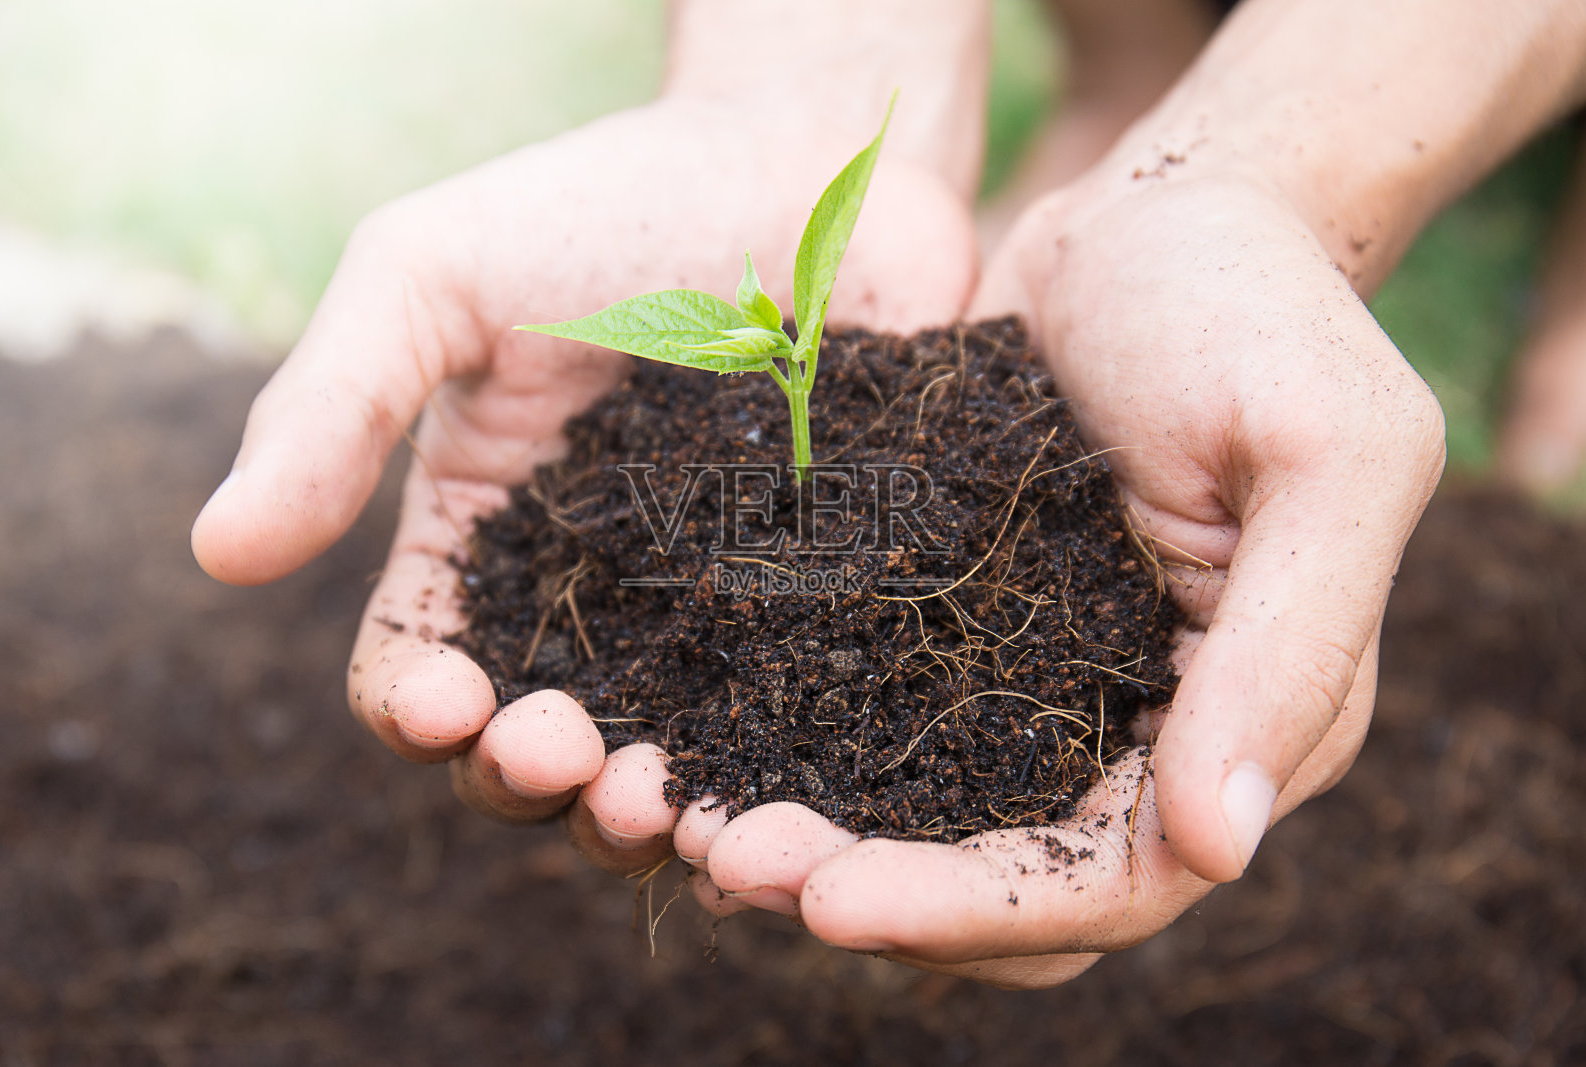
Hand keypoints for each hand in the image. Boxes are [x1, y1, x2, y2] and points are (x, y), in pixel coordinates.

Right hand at [190, 94, 978, 831]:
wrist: (799, 172)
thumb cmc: (600, 212)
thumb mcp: (434, 276)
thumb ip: (333, 405)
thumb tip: (218, 552)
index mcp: (475, 540)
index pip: (414, 671)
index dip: (415, 710)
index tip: (449, 701)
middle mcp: (583, 605)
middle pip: (527, 751)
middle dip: (528, 777)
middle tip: (567, 757)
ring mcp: (704, 622)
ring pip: (651, 771)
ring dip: (635, 817)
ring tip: (656, 805)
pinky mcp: (815, 618)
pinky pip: (790, 732)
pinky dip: (769, 784)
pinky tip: (775, 796)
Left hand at [666, 173, 1445, 987]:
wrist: (1158, 212)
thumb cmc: (1256, 308)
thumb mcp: (1322, 454)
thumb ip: (1289, 654)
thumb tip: (1221, 850)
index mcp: (1246, 726)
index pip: (1110, 882)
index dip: (972, 910)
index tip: (828, 900)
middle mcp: (1141, 736)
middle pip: (1002, 889)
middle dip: (873, 898)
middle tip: (729, 861)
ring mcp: (1044, 689)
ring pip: (930, 832)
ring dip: (819, 846)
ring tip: (690, 825)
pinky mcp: (959, 630)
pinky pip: (879, 729)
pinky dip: (798, 754)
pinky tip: (700, 748)